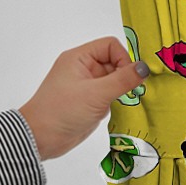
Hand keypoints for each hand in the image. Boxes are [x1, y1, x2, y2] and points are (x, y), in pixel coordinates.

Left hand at [18, 37, 148, 160]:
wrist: (40, 139)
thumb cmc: (61, 111)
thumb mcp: (96, 94)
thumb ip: (123, 79)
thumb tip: (145, 67)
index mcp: (79, 58)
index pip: (111, 46)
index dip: (123, 58)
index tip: (129, 77)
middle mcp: (83, 68)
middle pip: (115, 62)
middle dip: (125, 76)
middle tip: (131, 91)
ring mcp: (87, 85)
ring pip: (115, 79)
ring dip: (122, 90)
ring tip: (121, 102)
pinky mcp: (90, 101)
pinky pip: (111, 94)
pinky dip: (117, 101)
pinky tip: (115, 110)